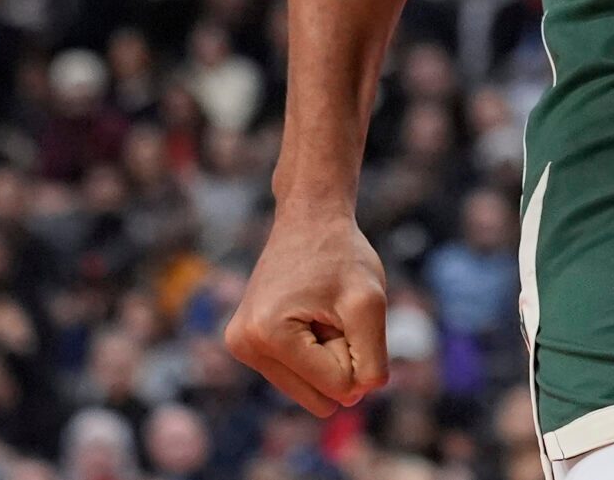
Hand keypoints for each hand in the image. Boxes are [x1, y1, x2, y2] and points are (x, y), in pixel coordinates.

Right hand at [224, 203, 391, 415]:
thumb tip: (357, 395)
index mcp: (267, 336)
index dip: (355, 348)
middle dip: (339, 356)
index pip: (337, 386)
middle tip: (331, 312)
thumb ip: (371, 358)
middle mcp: (244, 346)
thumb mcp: (369, 302)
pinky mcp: (246, 344)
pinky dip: (313, 349)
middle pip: (318, 393)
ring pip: (308, 386)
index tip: (341, 309)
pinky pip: (297, 374)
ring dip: (327, 352)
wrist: (309, 218)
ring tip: (319, 311)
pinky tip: (307, 314)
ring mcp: (241, 347)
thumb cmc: (341, 255)